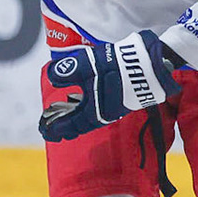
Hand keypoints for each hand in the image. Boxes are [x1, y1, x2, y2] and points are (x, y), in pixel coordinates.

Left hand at [38, 29, 180, 141]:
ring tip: (70, 113)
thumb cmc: (118, 67)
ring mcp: (116, 107)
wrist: (152, 65)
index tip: (45, 132)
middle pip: (81, 124)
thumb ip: (67, 70)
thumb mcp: (88, 65)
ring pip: (92, 117)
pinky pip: (101, 108)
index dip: (56, 129)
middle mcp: (105, 114)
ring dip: (78, 117)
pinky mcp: (124, 98)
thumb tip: (52, 76)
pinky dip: (90, 107)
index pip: (70, 126)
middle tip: (54, 127)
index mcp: (94, 112)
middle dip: (66, 126)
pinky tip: (89, 98)